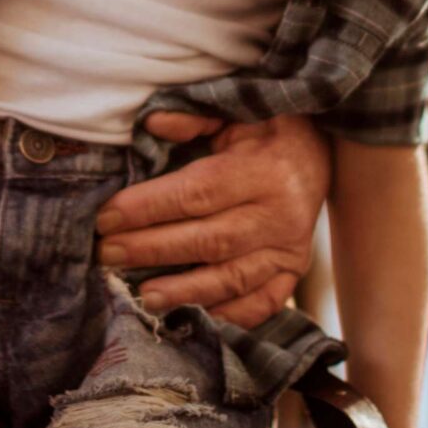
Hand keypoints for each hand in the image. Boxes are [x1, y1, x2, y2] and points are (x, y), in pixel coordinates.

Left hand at [98, 112, 328, 327]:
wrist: (321, 154)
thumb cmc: (267, 131)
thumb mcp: (235, 112)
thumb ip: (194, 118)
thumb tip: (151, 124)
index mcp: (263, 170)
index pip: (197, 193)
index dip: (148, 208)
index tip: (106, 218)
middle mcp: (280, 214)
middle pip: (207, 240)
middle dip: (151, 250)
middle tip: (106, 255)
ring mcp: (289, 249)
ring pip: (231, 279)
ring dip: (184, 291)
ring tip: (142, 296)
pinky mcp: (294, 272)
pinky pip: (261, 303)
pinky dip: (227, 315)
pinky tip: (192, 315)